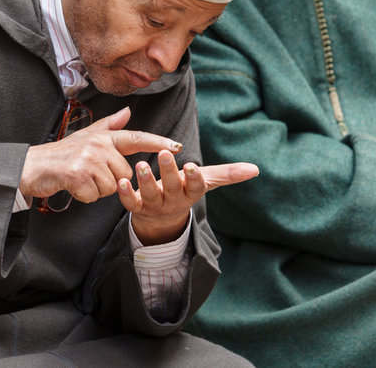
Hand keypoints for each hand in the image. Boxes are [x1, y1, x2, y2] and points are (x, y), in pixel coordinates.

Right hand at [19, 107, 181, 203]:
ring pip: (112, 187)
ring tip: (80, 179)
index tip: (178, 145)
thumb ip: (109, 126)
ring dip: (96, 190)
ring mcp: (88, 158)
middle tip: (88, 174)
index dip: (158, 142)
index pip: (136, 137)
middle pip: (124, 173)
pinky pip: (95, 195)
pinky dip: (84, 196)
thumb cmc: (62, 154)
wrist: (32, 166)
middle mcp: (98, 144)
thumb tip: (128, 112)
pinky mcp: (77, 173)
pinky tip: (73, 186)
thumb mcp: (86, 136)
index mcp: (103, 136)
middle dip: (110, 181)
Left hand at [119, 150, 258, 244]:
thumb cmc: (186, 191)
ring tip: (140, 165)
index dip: (194, 178)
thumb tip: (256, 169)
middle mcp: (173, 200)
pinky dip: (124, 194)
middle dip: (169, 172)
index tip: (192, 166)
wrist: (162, 219)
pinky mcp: (137, 209)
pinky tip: (120, 181)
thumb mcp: (206, 182)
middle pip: (172, 188)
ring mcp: (154, 206)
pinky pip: (130, 204)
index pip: (196, 187)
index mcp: (191, 193)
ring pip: (150, 195)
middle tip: (165, 154)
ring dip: (145, 181)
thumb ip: (228, 174)